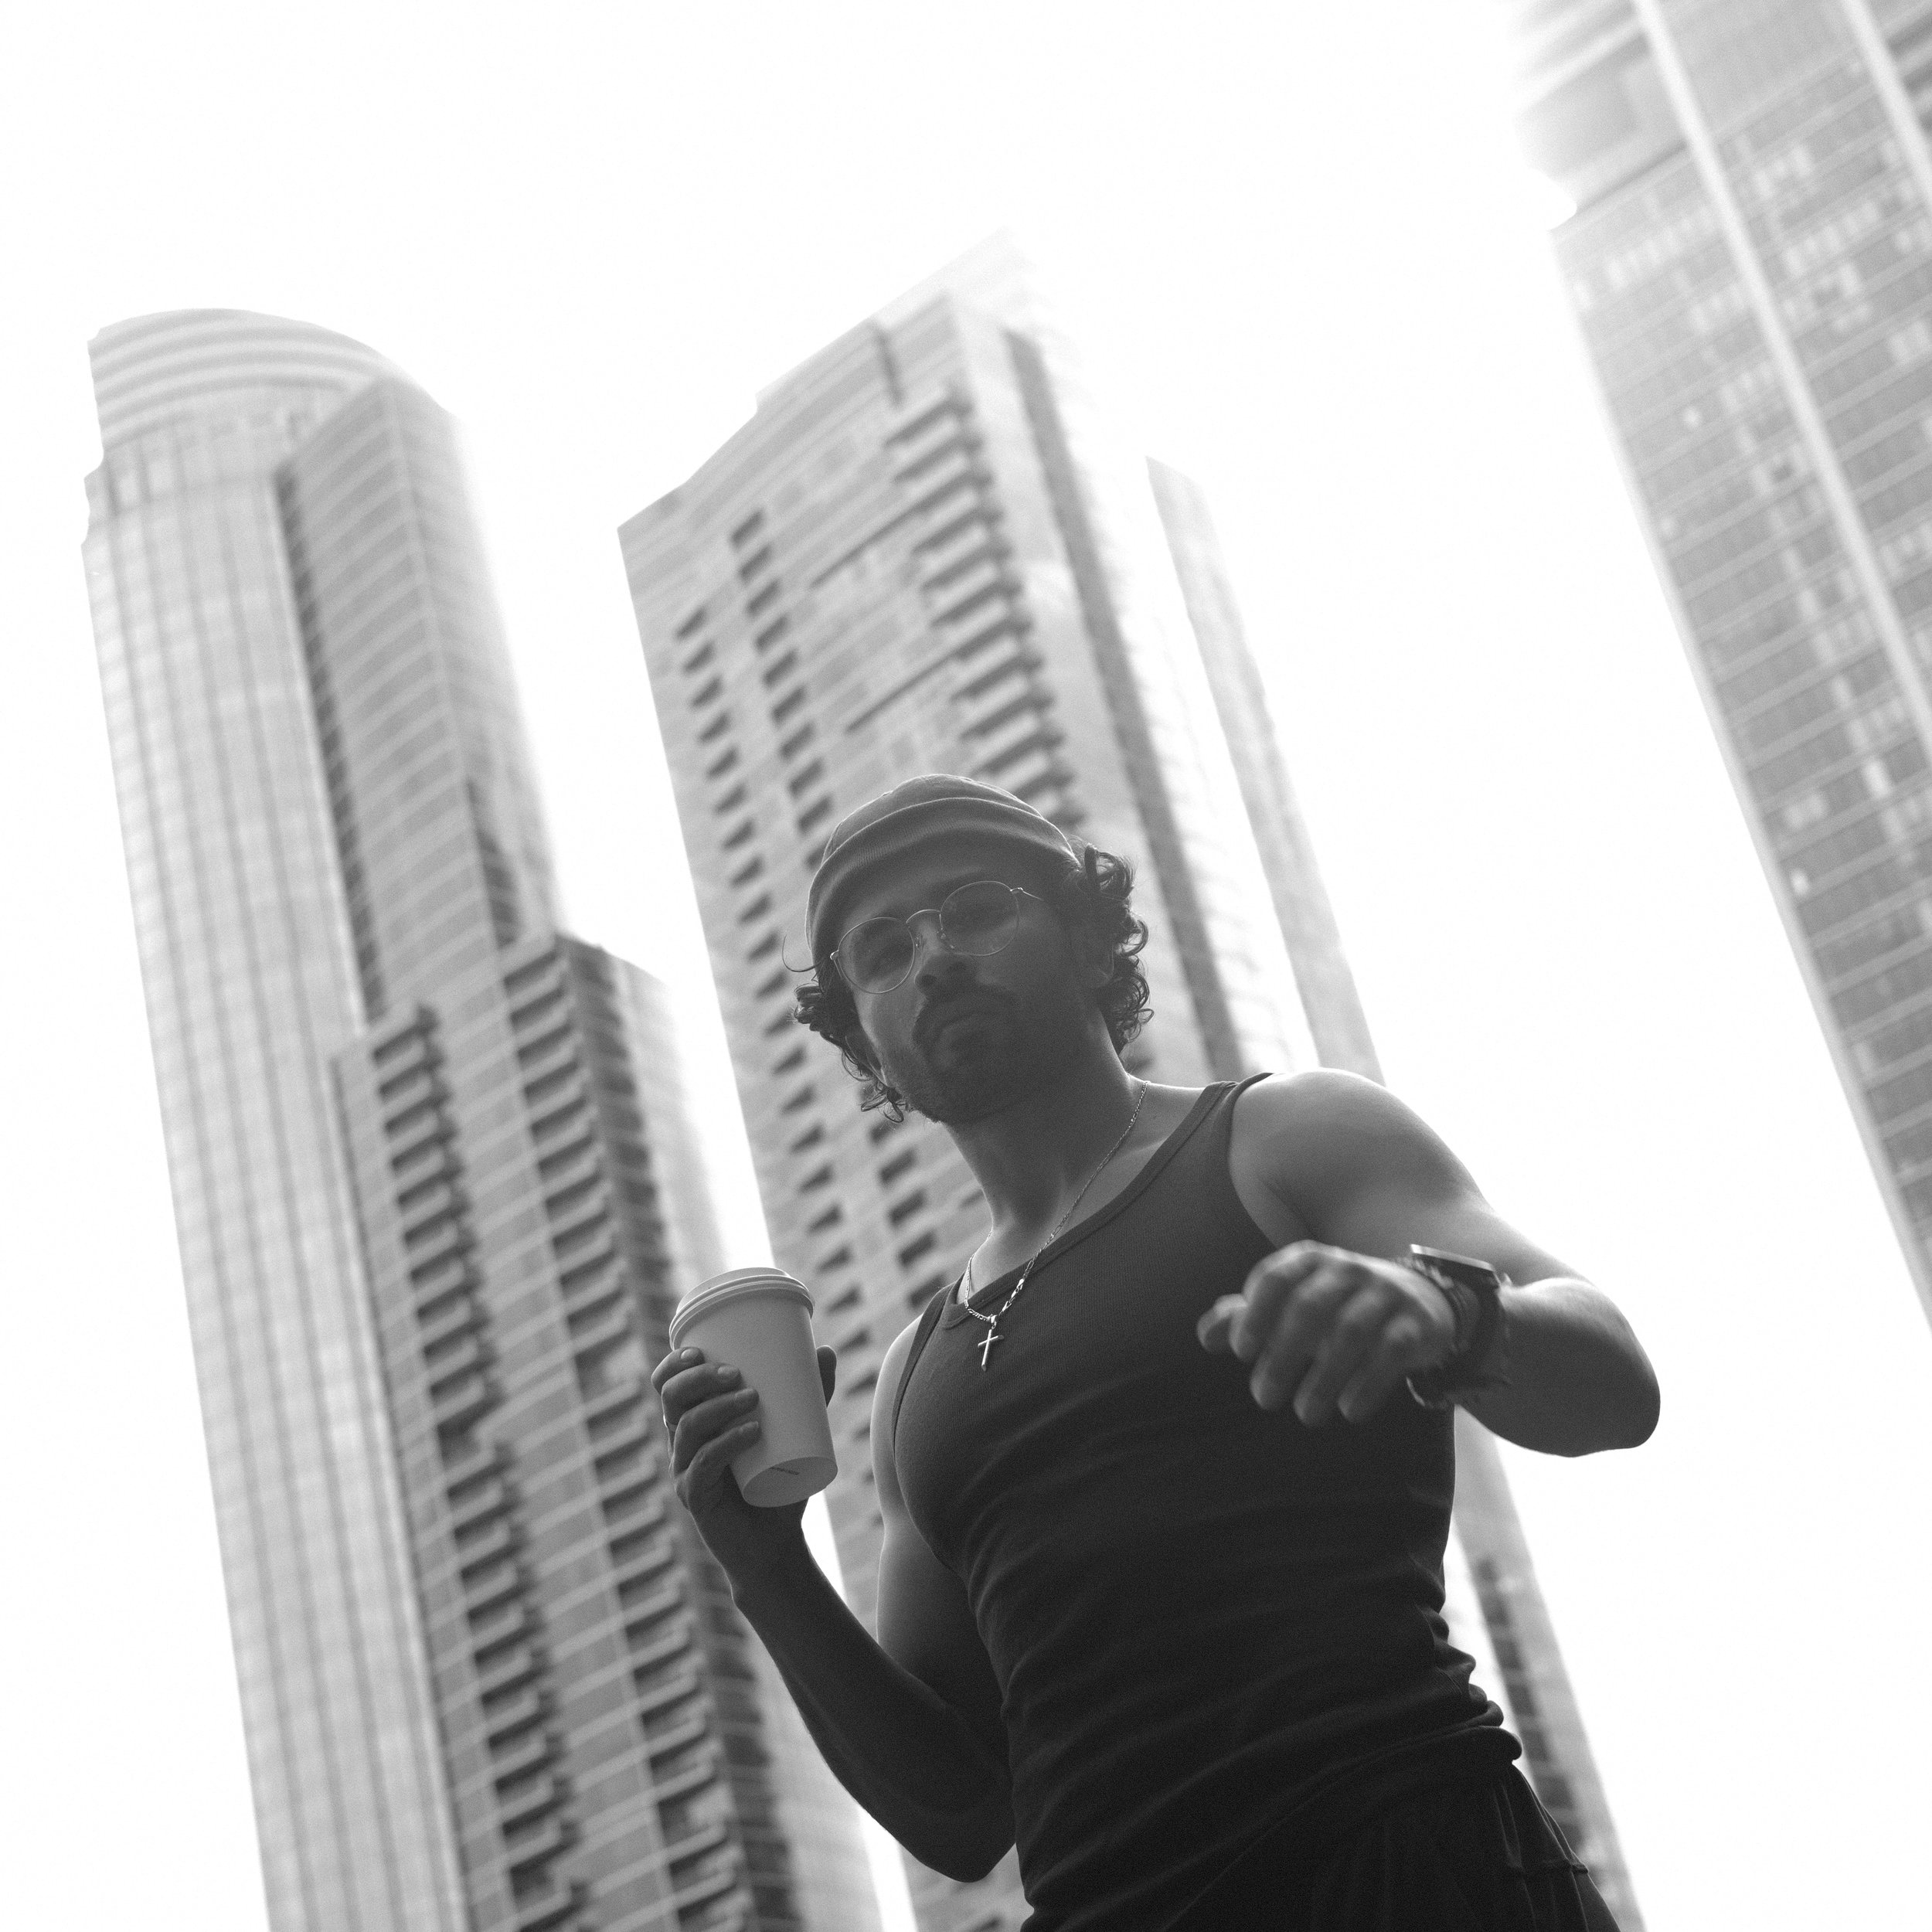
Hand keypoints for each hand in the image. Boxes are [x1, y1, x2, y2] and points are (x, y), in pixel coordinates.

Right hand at [651, 1343, 837, 1582]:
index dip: (673, 1364)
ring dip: (719, 1406)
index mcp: (694, 1420)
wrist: (775, 1543)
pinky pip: (703, 1464)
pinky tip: (752, 1432)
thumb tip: (826, 1351)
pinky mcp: (694, 1497)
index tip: (699, 1349)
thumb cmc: (778, 1481)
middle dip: (698, 1378)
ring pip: (686, 1427)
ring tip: (754, 1398)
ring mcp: (685, 1471)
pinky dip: (726, 1443)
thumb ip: (809, 1395)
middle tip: (734, 1373)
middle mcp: (682, 1443)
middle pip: (671, 1399)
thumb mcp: (796, 1432)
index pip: (668, 1384)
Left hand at [1196, 1242, 1455, 1424]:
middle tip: (1263, 1398)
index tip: (1241, 1352)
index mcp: (1312, 1261)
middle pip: (1309, 1307)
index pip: (1277, 1279)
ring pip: (1350, 1332)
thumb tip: (1206, 1336)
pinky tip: (1348, 1410)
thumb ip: (1250, 1316)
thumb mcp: (1294, 1303)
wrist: (1420, 1301)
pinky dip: (1368, 1384)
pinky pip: (1391, 1351)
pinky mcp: (1415, 1323)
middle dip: (1282, 1354)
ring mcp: (1385, 1294)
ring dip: (1323, 1378)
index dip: (1256, 1314)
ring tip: (1305, 1415)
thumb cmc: (1338, 1306)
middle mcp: (1348, 1270)